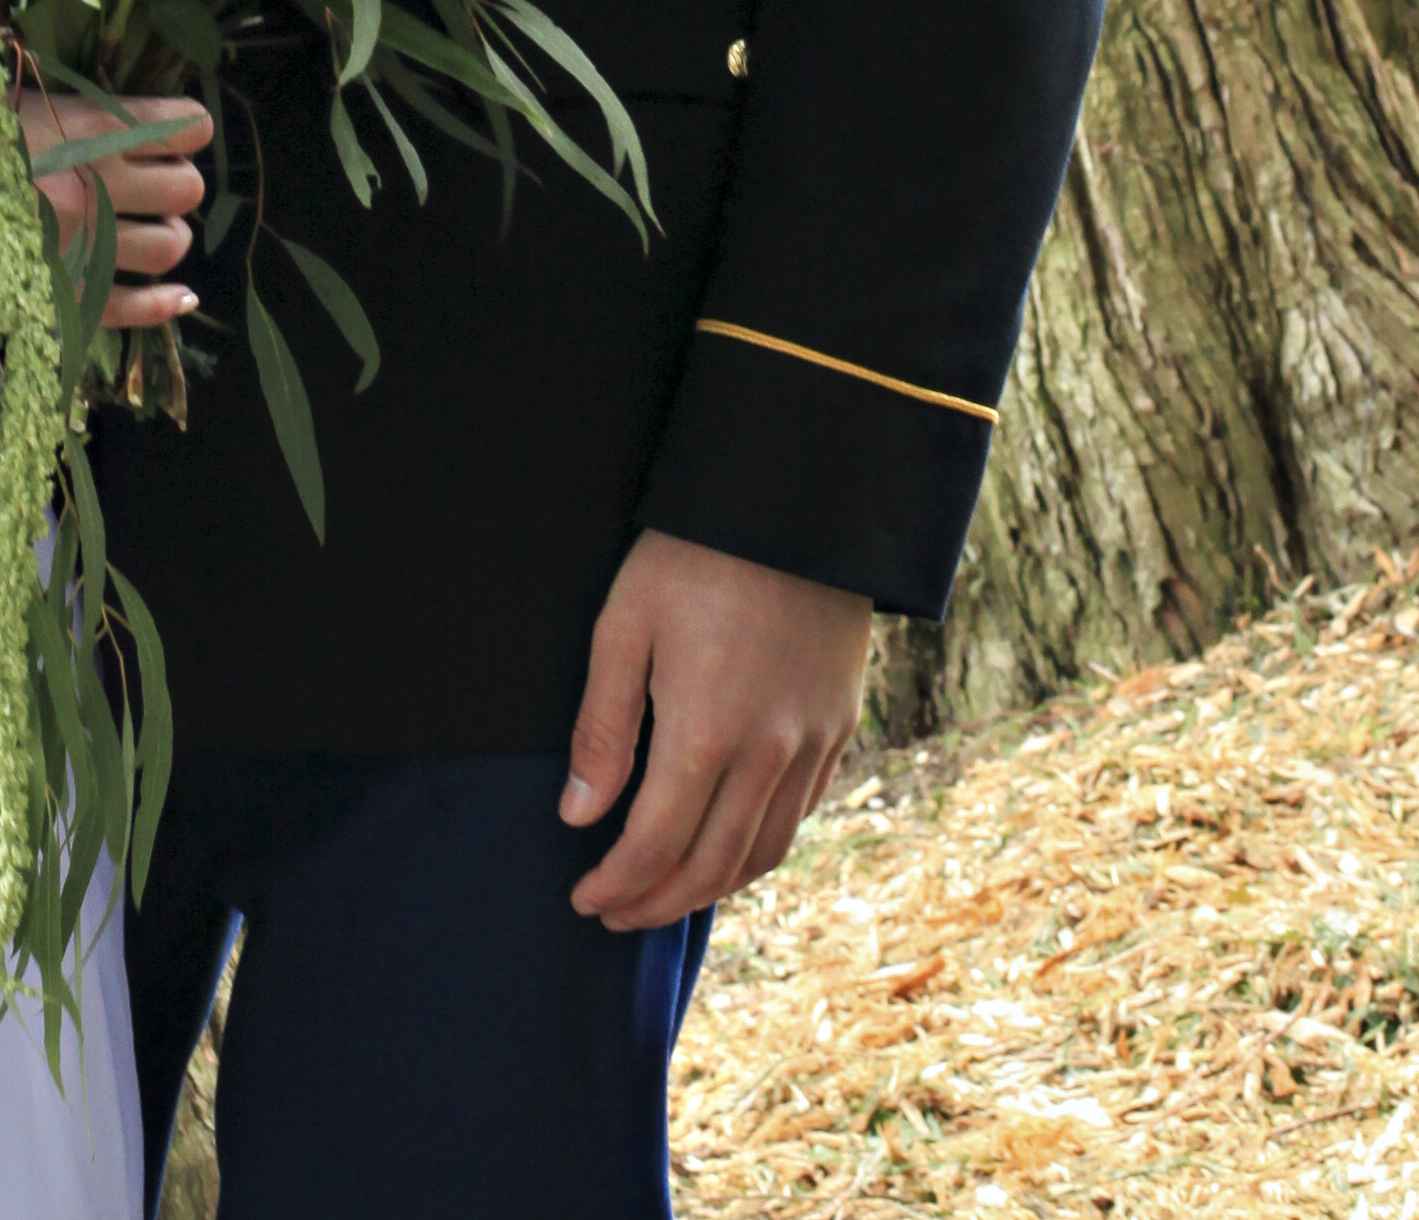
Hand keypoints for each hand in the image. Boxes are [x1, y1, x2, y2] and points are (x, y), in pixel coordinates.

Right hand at [16, 89, 212, 327]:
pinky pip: (132, 308)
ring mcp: (81, 245)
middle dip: (178, 185)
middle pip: (185, 189)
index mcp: (85, 131)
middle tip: (158, 185)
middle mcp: (93, 187)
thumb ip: (84, 111)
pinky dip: (165, 304)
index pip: (183, 128)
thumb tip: (143, 120)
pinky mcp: (64, 293)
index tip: (182, 132)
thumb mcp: (24, 101)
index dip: (190, 129)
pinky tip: (181, 296)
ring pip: (169, 247)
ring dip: (170, 236)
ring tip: (155, 229)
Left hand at [560, 527, 871, 928]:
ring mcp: (813, 743)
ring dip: (712, 888)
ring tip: (667, 895)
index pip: (655, 844)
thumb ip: (603, 726)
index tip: (583, 898)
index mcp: (706, 732)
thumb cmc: (694, 554)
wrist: (796, 504)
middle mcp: (768, 754)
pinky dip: (760, 848)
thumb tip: (579, 813)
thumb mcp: (624, 624)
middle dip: (657, 902)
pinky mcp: (839, 726)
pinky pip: (801, 813)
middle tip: (616, 914)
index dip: (617, 884)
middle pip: (712, 865)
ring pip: (763, 851)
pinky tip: (730, 847)